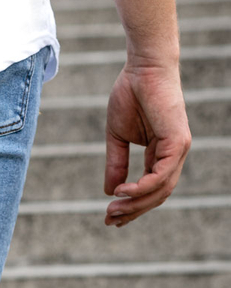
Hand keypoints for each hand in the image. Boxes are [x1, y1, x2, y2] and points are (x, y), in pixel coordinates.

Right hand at [103, 60, 191, 226]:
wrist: (142, 68)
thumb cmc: (130, 95)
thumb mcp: (117, 138)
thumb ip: (116, 164)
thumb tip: (110, 191)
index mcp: (160, 154)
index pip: (151, 189)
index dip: (131, 206)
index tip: (110, 216)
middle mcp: (173, 155)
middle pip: (157, 196)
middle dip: (132, 211)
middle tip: (109, 219)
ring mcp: (178, 149)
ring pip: (161, 190)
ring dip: (136, 204)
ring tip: (113, 210)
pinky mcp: (178, 142)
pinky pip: (161, 175)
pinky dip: (141, 187)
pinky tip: (123, 191)